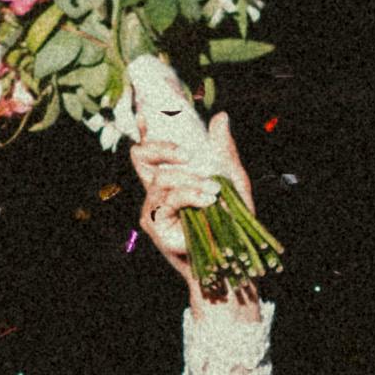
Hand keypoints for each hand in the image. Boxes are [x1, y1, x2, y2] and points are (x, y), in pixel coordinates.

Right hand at [134, 106, 256, 294]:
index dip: (143, 131)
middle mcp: (156, 192)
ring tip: (213, 190)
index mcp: (171, 179)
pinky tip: (207, 200)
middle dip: (164, 148)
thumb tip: (220, 117)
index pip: (148, 151)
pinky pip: (168, 199)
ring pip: (161, 178)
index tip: (144, 114)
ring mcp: (153, 208)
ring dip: (190, 180)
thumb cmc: (232, 222)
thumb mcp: (233, 181)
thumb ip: (224, 150)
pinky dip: (190, 195)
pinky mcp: (155, 225)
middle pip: (141, 156)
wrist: (232, 260)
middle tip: (190, 155)